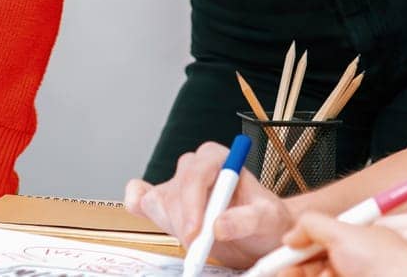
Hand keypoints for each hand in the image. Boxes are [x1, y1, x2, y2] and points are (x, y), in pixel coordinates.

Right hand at [124, 142, 293, 268]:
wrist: (262, 236)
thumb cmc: (267, 222)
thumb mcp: (269, 219)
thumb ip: (247, 219)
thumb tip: (219, 225)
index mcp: (219, 159)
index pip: (195, 174)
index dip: (192, 203)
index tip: (197, 232)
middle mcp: (195, 168)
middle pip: (174, 190)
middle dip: (183, 221)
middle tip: (197, 248)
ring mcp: (178, 185)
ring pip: (158, 202)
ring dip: (172, 225)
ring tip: (196, 243)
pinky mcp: (166, 203)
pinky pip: (140, 198)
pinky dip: (138, 205)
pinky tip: (150, 214)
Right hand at [282, 211, 406, 276]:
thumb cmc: (387, 262)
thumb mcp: (343, 231)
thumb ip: (311, 225)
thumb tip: (289, 236)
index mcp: (350, 245)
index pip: (312, 248)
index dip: (292, 254)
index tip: (273, 263)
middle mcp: (350, 266)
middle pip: (309, 268)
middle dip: (293, 269)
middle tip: (284, 272)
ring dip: (301, 275)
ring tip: (302, 275)